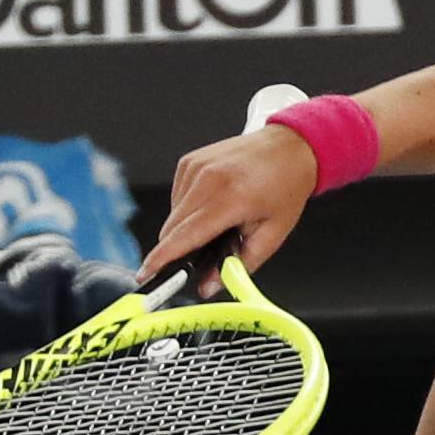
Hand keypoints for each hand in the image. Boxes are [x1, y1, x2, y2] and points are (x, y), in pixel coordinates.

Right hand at [138, 125, 317, 293]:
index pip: (185, 235)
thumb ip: (240, 265)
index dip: (163, 258)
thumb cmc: (285, 188)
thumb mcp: (273, 234)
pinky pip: (177, 197)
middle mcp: (208, 179)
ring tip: (220, 222)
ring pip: (173, 215)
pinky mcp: (189, 161)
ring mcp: (195, 167)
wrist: (288, 148)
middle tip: (204, 255)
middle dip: (179, 248)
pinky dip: (189, 209)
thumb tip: (208, 286)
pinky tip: (214, 205)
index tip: (146, 275)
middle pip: (172, 228)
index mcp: (230, 198)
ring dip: (187, 228)